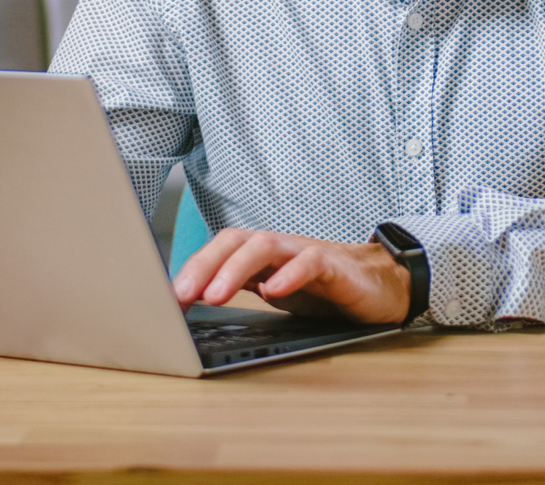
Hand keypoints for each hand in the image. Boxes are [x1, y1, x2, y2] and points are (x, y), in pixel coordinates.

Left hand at [172, 227, 409, 323]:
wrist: (381, 285)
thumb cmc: (322, 287)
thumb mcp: (272, 290)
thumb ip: (238, 289)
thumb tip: (189, 304)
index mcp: (259, 255)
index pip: (218, 250)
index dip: (190, 269)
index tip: (164, 298)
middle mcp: (278, 247)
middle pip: (234, 241)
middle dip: (203, 265)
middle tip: (179, 295)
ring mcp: (305, 252)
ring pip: (265, 245)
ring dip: (235, 269)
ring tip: (215, 295)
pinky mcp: (334, 266)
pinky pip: (310, 262)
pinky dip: (290, 275)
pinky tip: (273, 292)